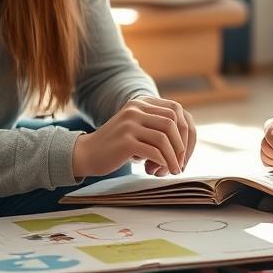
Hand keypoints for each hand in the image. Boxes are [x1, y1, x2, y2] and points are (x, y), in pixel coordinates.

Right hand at [71, 96, 195, 177]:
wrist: (86, 153)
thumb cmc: (116, 146)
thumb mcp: (137, 127)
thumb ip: (156, 126)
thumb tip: (186, 140)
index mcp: (141, 102)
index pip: (176, 111)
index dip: (186, 132)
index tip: (185, 152)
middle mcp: (136, 108)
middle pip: (173, 123)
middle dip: (182, 145)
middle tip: (180, 163)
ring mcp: (130, 123)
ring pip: (164, 138)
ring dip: (173, 157)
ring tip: (173, 170)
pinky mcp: (125, 140)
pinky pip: (154, 151)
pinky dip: (163, 162)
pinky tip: (162, 170)